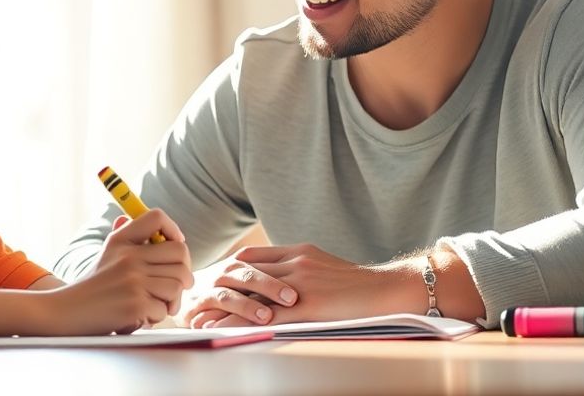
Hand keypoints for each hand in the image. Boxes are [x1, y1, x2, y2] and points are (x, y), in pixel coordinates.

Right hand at [47, 210, 192, 335]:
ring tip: (155, 304)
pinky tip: (139, 317)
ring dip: (172, 300)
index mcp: (121, 239)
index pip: (157, 217)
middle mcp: (129, 256)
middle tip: (177, 284)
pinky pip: (164, 309)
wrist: (64, 312)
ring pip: (178, 284)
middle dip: (184, 272)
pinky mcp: (135, 305)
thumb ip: (127, 238)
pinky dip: (155, 317)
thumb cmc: (91, 287)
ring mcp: (133, 281)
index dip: (173, 229)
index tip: (174, 244)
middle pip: (181, 253)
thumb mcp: (107, 254)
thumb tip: (149, 222)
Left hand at [183, 243, 380, 327]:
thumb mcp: (324, 266)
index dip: (227, 270)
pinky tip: (227, 333)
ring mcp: (300, 283)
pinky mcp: (308, 306)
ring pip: (249, 294)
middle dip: (216, 289)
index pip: (251, 256)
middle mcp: (294, 263)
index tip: (210, 282)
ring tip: (201, 321)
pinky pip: (267, 316)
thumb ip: (299, 269)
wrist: (388, 290)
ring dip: (222, 309)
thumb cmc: (359, 284)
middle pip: (242, 273)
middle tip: (195, 303)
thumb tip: (278, 281)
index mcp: (298, 251)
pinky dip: (242, 324)